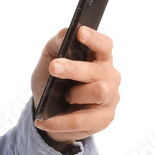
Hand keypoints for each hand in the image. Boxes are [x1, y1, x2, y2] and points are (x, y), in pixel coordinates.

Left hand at [31, 26, 119, 150]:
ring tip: (62, 96)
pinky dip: (60, 121)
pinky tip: (45, 121)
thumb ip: (56, 45)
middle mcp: (109, 76)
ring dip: (75, 94)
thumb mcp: (49, 60)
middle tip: (54, 67)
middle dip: (74, 68)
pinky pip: (81, 120)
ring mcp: (110, 97)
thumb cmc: (54, 80)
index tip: (80, 32)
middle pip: (96, 70)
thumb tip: (65, 34)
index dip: (94, 39)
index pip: (103, 45)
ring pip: (98, 92)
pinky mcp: (105, 118)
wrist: (49, 112)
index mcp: (98, 57)